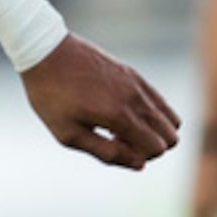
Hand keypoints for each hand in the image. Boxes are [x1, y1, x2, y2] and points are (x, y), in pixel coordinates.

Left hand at [20, 34, 180, 170]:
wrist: (45, 51)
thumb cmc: (51, 97)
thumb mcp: (69, 134)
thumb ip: (106, 153)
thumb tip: (140, 165)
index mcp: (119, 115)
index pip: (157, 148)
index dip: (140, 157)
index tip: (113, 146)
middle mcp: (135, 98)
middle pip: (171, 136)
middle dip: (150, 146)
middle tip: (118, 140)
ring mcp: (137, 83)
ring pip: (171, 118)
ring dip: (152, 130)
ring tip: (119, 127)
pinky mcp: (133, 73)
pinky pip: (159, 101)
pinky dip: (149, 114)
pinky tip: (118, 111)